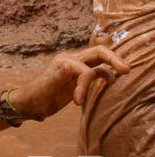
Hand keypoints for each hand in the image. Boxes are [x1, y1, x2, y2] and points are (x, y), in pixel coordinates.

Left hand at [11, 46, 130, 117]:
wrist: (31, 103)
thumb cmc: (36, 96)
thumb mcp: (44, 89)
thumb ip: (57, 77)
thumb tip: (68, 65)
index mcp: (63, 61)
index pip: (84, 69)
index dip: (84, 85)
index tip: (77, 102)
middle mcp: (72, 61)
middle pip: (97, 53)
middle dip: (112, 58)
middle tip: (126, 69)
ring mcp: (77, 68)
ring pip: (99, 61)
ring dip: (112, 65)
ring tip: (126, 71)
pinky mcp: (79, 77)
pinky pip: (97, 71)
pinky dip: (106, 73)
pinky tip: (112, 80)